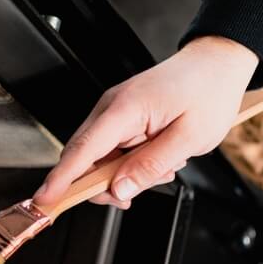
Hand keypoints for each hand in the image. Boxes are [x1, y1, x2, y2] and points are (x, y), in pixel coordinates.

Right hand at [32, 36, 257, 209]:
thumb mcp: (189, 137)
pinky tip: (157, 159)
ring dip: (123, 174)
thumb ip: (150, 166)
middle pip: (84, 158)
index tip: (44, 200)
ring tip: (162, 166)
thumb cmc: (208, 91)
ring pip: (99, 158)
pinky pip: (112, 150)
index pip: (82, 150)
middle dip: (103, 184)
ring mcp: (114, 112)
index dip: (61, 179)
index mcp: (125, 108)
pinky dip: (129, 163)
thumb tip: (119, 189)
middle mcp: (111, 108)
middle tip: (136, 192)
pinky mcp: (122, 117)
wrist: (218, 63)